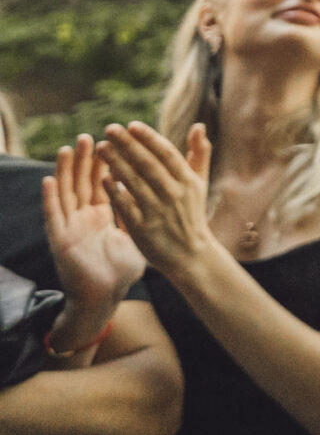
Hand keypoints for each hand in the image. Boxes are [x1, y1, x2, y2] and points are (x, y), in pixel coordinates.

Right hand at [44, 135, 144, 345]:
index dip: (107, 162)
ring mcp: (71, 227)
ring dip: (65, 171)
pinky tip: (48, 180)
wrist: (105, 297)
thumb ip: (140, 212)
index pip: (104, 182)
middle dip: (85, 160)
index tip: (113, 140)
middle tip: (89, 136)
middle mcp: (85, 217)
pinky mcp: (61, 240)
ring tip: (67, 148)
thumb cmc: (121, 269)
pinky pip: (54, 216)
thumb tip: (156, 193)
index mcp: (103, 215)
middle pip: (83, 182)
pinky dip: (50, 198)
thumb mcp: (135, 235)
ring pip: (66, 193)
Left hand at [99, 122, 217, 282]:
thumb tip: (198, 125)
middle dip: (128, 144)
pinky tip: (103, 178)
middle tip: (110, 128)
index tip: (131, 125)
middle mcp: (174, 194)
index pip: (166, 153)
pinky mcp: (143, 228)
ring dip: (116, 162)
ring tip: (101, 148)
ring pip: (134, 182)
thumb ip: (199, 153)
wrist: (191, 254)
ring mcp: (158, 211)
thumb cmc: (191, 214)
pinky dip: (115, 190)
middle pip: (147, 164)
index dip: (149, 138)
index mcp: (188, 181)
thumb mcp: (199, 183)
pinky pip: (125, 205)